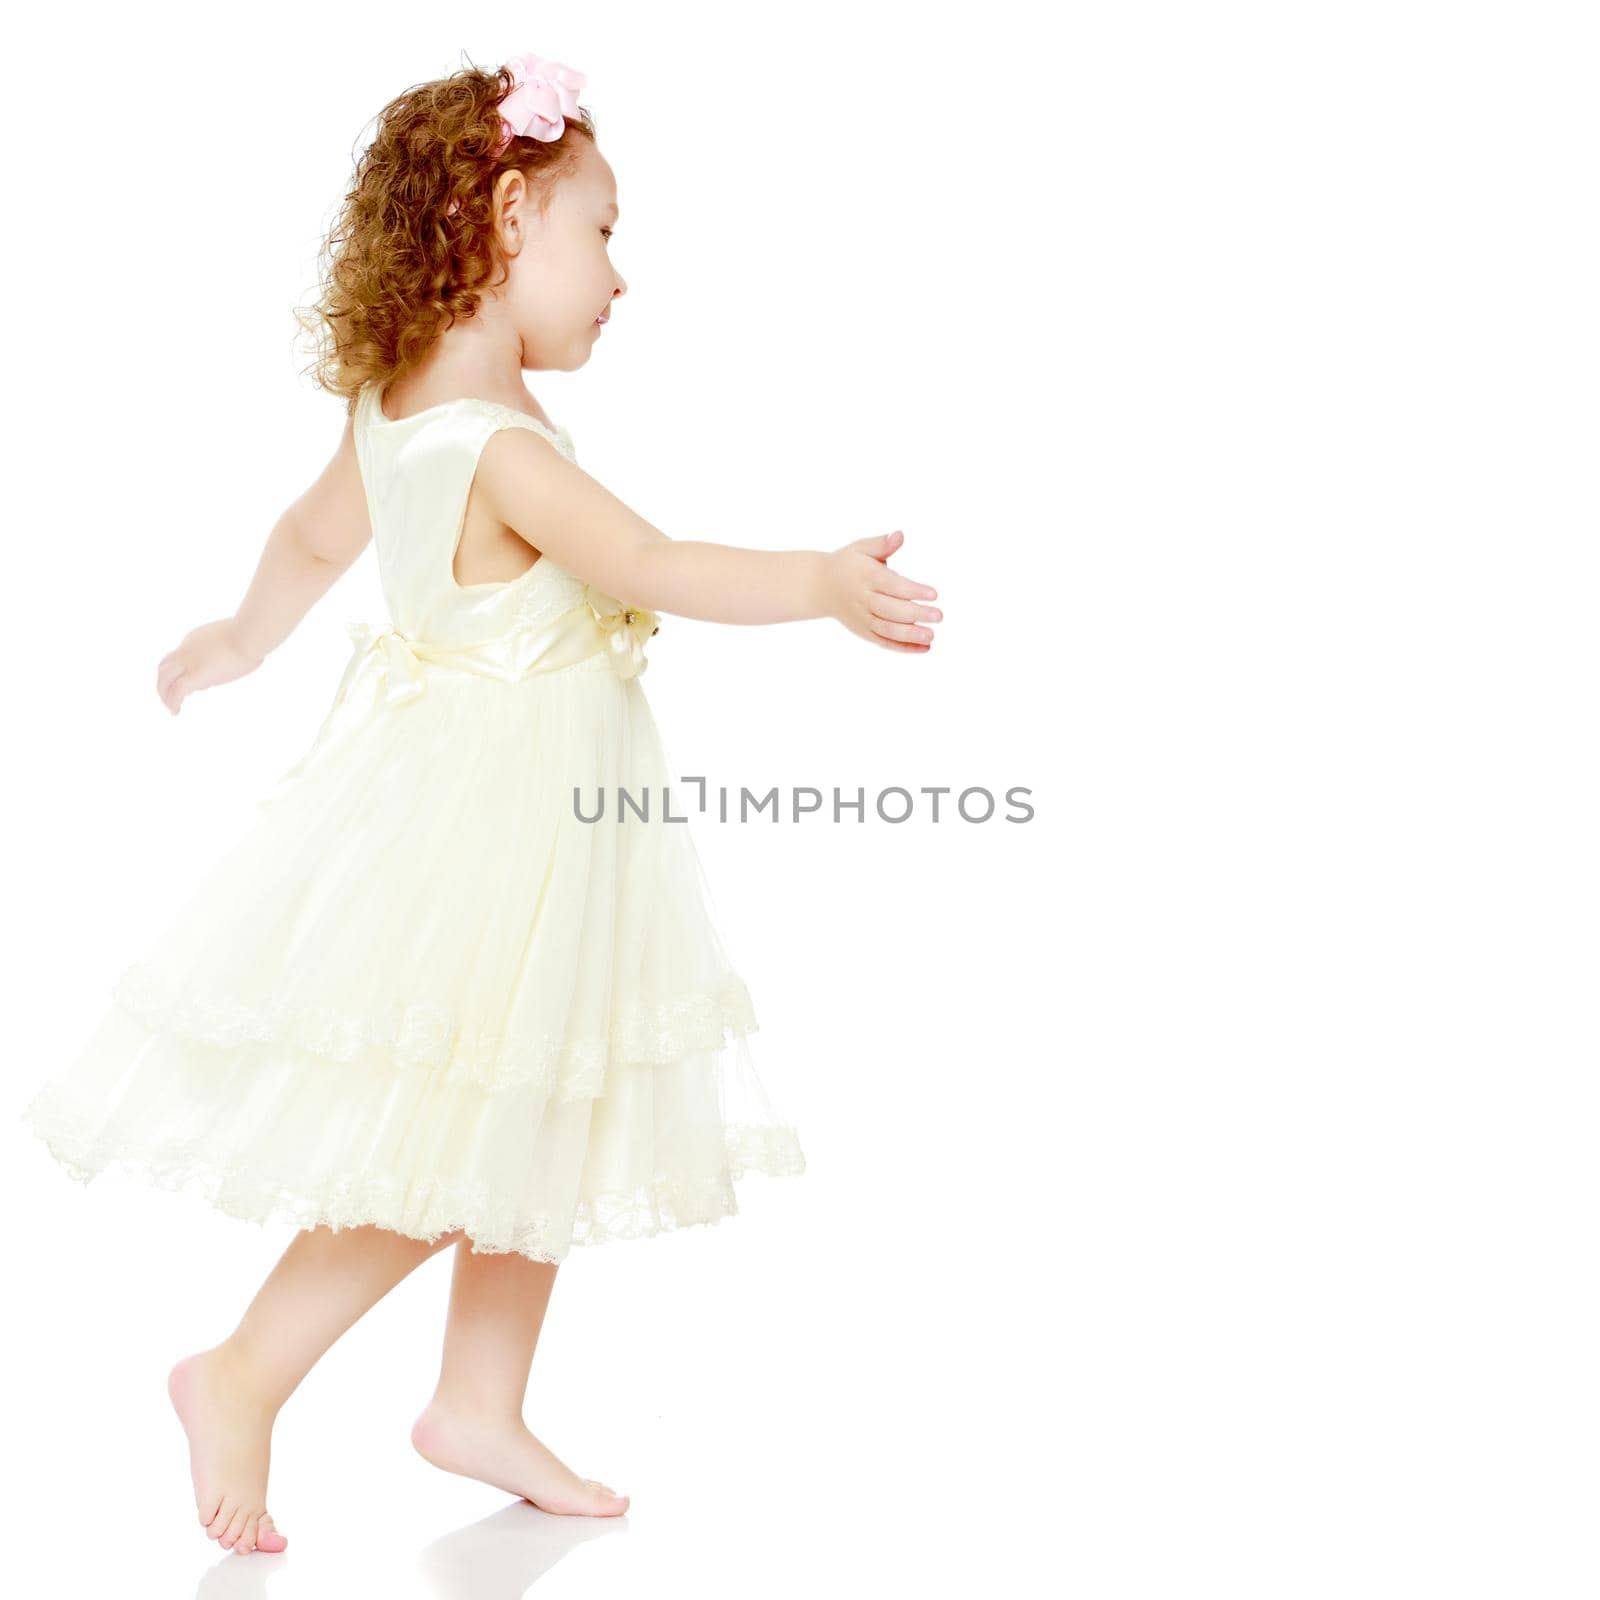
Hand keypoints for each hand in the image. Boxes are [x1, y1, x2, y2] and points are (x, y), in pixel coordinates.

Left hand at [157, 619, 265, 714]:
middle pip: (164, 666)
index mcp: (195, 638)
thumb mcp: (236, 639)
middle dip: (163, 683)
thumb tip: (245, 657)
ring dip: (164, 695)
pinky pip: (177, 691)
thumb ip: (232, 648)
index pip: (180, 656)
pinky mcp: (196, 675)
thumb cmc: (252, 635)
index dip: (182, 671)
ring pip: (164, 679)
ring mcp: (190, 662)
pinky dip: (173, 702)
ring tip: (171, 708)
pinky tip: (176, 712)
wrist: (250, 634)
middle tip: (167, 697)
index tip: (193, 685)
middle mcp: (187, 649)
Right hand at [822, 530, 940, 652]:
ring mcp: (863, 618)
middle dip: (915, 614)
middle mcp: (864, 600)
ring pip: (887, 630)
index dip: (913, 591)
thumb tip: (899, 535)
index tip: (934, 594)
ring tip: (931, 636)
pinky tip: (924, 648)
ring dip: (910, 635)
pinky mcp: (864, 632)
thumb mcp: (861, 548)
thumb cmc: (847, 564)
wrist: (819, 586)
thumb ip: (882, 544)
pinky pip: (884, 642)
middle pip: (891, 610)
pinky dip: (903, 647)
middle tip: (939, 616)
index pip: (892, 585)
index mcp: (866, 577)